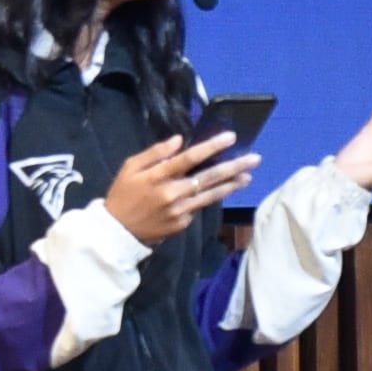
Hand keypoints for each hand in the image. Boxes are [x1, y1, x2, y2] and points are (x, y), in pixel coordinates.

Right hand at [100, 130, 259, 245]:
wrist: (117, 233)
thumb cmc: (122, 195)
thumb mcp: (130, 168)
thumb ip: (154, 153)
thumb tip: (179, 141)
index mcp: (157, 177)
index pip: (189, 158)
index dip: (211, 147)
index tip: (230, 137)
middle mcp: (172, 194)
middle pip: (208, 177)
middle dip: (233, 167)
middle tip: (255, 159)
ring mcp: (180, 211)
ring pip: (211, 195)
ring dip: (231, 185)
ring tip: (248, 176)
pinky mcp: (182, 224)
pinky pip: (199, 207)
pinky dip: (208, 198)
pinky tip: (219, 191)